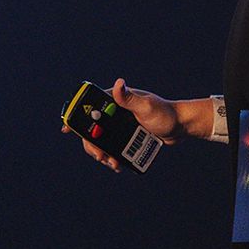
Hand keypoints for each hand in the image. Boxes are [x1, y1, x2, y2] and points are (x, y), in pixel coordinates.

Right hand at [65, 78, 181, 172]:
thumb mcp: (147, 106)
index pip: (91, 107)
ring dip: (102, 153)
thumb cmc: (166, 113)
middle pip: (93, 129)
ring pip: (102, 141)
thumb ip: (130, 99)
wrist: (180, 127)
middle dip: (92, 144)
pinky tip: (117, 164)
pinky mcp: (127, 137)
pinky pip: (114, 147)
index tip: (67, 129)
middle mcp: (116, 112)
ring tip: (111, 163)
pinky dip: (113, 157)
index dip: (77, 117)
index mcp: (117, 101)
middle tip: (100, 156)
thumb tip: (119, 84)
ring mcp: (121, 125)